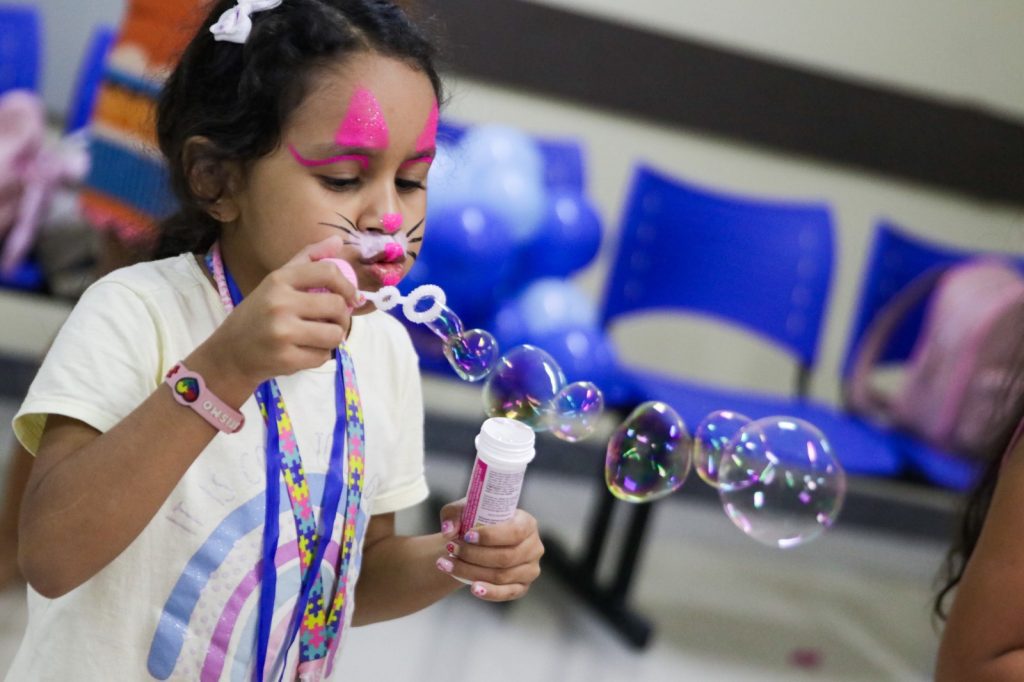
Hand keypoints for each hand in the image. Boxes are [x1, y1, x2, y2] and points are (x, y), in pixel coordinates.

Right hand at [189, 236, 359, 397]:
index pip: (328, 272)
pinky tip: (304, 351)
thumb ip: (307, 259)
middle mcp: (279, 303)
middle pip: (337, 305)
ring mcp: (282, 332)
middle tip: (333, 321)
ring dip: (333, 337)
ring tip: (319, 336)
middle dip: (342, 316)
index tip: (351, 296)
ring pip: (335, 334)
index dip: (347, 285)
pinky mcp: (286, 359)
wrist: (230, 352)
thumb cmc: (258, 314)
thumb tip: (337, 241)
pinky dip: (319, 355)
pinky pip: (323, 356)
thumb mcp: (276, 282)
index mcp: (279, 280)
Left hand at [437, 499, 543, 601]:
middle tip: (450, 549)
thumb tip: (449, 531)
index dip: (490, 536)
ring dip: (472, 572)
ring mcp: (530, 569)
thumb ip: (453, 514)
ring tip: (447, 564)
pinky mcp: (522, 587)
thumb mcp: (463, 511)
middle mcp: (534, 547)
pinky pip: (507, 593)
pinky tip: (472, 588)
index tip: (466, 536)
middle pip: (506, 557)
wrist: (478, 545)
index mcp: (527, 523)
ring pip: (502, 576)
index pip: (514, 531)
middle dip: (474, 555)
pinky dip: (489, 592)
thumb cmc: (475, 524)